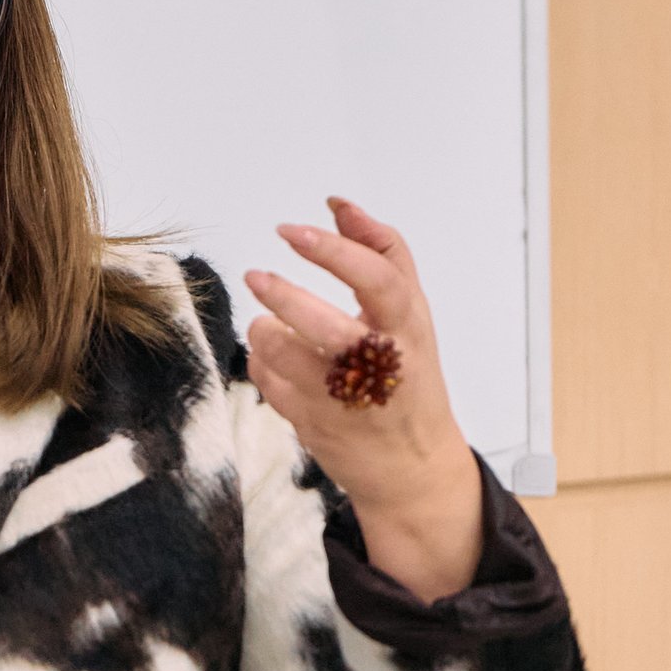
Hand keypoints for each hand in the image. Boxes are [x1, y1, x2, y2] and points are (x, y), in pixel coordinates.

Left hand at [242, 197, 481, 602]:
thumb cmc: (410, 376)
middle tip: (257, 275)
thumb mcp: (410, 313)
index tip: (290, 232)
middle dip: (284, 296)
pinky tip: (276, 361)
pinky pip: (267, 382)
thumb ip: (381, 253)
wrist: (413, 466)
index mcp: (409, 330)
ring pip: (283, 353)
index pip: (377, 280)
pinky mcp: (313, 426)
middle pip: (326, 324)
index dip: (332, 251)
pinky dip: (262, 363)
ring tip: (269, 324)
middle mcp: (381, 366)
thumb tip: (339, 205)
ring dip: (265, 331)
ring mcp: (344, 401)